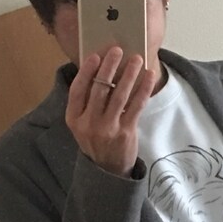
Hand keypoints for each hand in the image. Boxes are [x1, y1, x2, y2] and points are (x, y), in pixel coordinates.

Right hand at [66, 47, 157, 177]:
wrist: (108, 170)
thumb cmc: (96, 140)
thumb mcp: (82, 124)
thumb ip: (86, 103)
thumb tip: (100, 70)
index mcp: (74, 119)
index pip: (77, 90)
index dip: (86, 72)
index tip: (95, 56)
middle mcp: (89, 124)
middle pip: (99, 89)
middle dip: (109, 67)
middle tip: (117, 51)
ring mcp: (107, 129)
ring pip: (119, 95)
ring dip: (129, 74)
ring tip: (136, 59)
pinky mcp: (125, 133)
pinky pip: (135, 105)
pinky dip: (143, 89)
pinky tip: (148, 76)